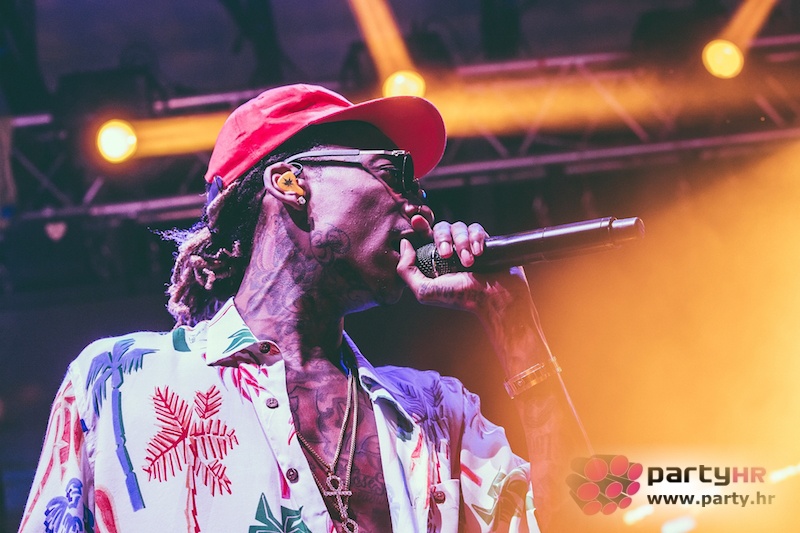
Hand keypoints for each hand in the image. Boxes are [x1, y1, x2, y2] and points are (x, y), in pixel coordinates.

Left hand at [396, 220, 528, 314]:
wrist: (492, 297)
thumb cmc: (459, 297)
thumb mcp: (425, 291)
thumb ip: (407, 270)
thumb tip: (404, 244)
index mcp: (433, 258)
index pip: (423, 235)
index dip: (420, 225)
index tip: (416, 221)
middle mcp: (449, 248)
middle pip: (440, 227)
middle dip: (443, 239)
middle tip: (447, 255)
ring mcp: (466, 244)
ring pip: (458, 227)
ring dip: (462, 243)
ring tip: (468, 262)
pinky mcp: (482, 241)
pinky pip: (475, 228)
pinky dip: (476, 239)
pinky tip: (478, 253)